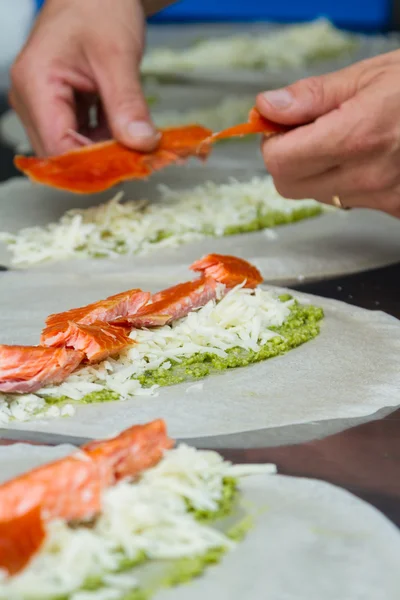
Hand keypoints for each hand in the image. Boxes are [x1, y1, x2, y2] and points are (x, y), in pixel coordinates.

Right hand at [9, 0, 158, 155]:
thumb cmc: (99, 7)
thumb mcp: (118, 56)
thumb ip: (128, 104)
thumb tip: (140, 143)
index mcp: (35, 84)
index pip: (58, 148)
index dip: (92, 165)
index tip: (129, 167)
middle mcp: (32, 100)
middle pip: (62, 154)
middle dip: (100, 161)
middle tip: (139, 158)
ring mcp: (44, 105)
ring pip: (72, 149)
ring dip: (105, 151)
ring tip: (136, 143)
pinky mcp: (60, 108)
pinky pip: (80, 137)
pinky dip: (105, 140)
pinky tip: (126, 132)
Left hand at [256, 51, 399, 216]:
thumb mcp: (370, 76)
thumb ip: (313, 97)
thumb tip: (267, 108)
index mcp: (355, 137)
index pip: (279, 161)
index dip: (273, 141)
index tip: (282, 124)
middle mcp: (366, 176)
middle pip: (289, 185)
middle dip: (288, 159)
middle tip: (309, 130)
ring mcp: (382, 198)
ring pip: (318, 194)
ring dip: (317, 170)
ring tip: (349, 139)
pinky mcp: (394, 209)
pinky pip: (349, 200)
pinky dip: (346, 180)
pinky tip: (369, 156)